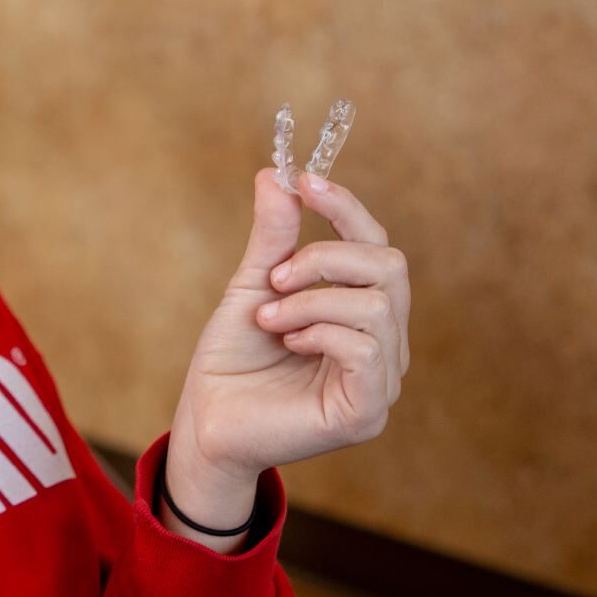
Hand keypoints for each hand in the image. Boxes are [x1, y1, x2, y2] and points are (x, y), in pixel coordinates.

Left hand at [161, 168, 410, 543]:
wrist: (206, 420)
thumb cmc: (233, 360)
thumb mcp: (254, 286)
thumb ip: (273, 237)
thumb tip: (275, 175)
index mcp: (362, 310)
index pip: (377, 245)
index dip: (346, 208)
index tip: (304, 181)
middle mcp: (384, 343)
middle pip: (390, 265)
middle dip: (326, 256)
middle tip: (275, 278)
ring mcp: (382, 380)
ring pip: (377, 304)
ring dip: (311, 300)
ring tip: (271, 320)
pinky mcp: (368, 411)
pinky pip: (367, 348)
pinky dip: (321, 332)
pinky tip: (289, 344)